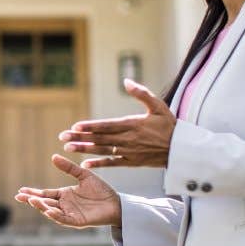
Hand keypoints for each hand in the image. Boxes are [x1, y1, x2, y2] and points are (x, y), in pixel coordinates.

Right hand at [15, 154, 121, 227]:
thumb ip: (69, 167)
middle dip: (32, 200)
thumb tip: (53, 157)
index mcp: (64, 195)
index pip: (45, 194)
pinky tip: (47, 210)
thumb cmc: (101, 190)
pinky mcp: (78, 221)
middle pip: (44, 203)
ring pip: (51, 211)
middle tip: (20, 197)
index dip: (33, 193)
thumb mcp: (83, 175)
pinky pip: (64, 219)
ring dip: (41, 207)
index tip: (21, 191)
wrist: (117, 203)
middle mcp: (64, 205)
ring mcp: (70, 214)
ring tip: (32, 201)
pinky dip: (55, 216)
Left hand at [59, 78, 175, 168]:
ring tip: (68, 148)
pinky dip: (99, 164)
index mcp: (133, 124)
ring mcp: (129, 152)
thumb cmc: (169, 125)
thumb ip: (142, 93)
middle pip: (100, 138)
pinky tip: (84, 164)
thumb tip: (126, 81)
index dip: (91, 126)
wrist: (181, 149)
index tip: (75, 126)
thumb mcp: (159, 106)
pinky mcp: (132, 162)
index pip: (107, 125)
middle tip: (62, 137)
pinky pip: (112, 163)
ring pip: (103, 150)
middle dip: (80, 138)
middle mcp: (129, 140)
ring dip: (85, 149)